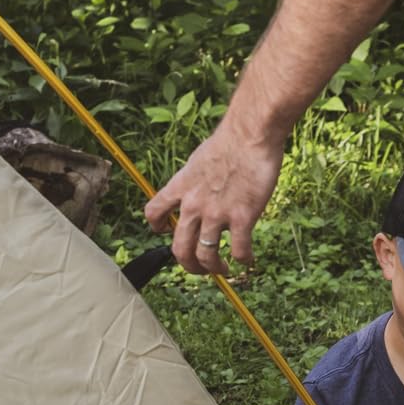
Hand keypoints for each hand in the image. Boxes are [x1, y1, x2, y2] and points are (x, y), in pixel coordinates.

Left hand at [145, 117, 283, 276]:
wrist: (250, 135)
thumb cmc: (229, 142)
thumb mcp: (198, 160)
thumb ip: (194, 180)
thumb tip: (198, 190)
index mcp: (180, 188)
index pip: (153, 212)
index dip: (157, 227)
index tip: (165, 232)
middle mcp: (193, 205)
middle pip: (179, 248)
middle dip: (188, 265)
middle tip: (199, 268)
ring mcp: (217, 214)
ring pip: (206, 256)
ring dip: (214, 268)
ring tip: (223, 269)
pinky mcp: (242, 217)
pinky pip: (238, 251)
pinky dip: (242, 260)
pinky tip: (247, 259)